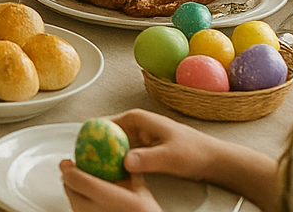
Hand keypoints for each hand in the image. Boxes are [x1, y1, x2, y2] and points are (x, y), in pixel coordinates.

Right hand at [58, 109, 219, 211]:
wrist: (212, 160)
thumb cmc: (195, 152)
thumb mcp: (169, 157)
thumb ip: (147, 159)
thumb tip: (125, 161)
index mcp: (138, 119)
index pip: (104, 123)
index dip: (89, 136)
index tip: (80, 150)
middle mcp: (135, 124)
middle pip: (105, 134)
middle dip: (94, 147)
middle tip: (84, 163)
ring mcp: (138, 136)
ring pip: (113, 145)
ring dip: (104, 156)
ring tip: (94, 169)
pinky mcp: (142, 148)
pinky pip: (122, 153)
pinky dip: (115, 162)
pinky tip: (112, 174)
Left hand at [58, 161, 161, 211]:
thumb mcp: (140, 191)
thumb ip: (127, 172)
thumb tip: (118, 154)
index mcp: (109, 197)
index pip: (77, 180)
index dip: (68, 169)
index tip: (68, 162)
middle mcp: (97, 210)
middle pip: (70, 190)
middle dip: (69, 178)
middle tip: (73, 170)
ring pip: (72, 202)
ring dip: (73, 191)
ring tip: (81, 184)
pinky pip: (78, 211)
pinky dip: (79, 202)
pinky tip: (88, 200)